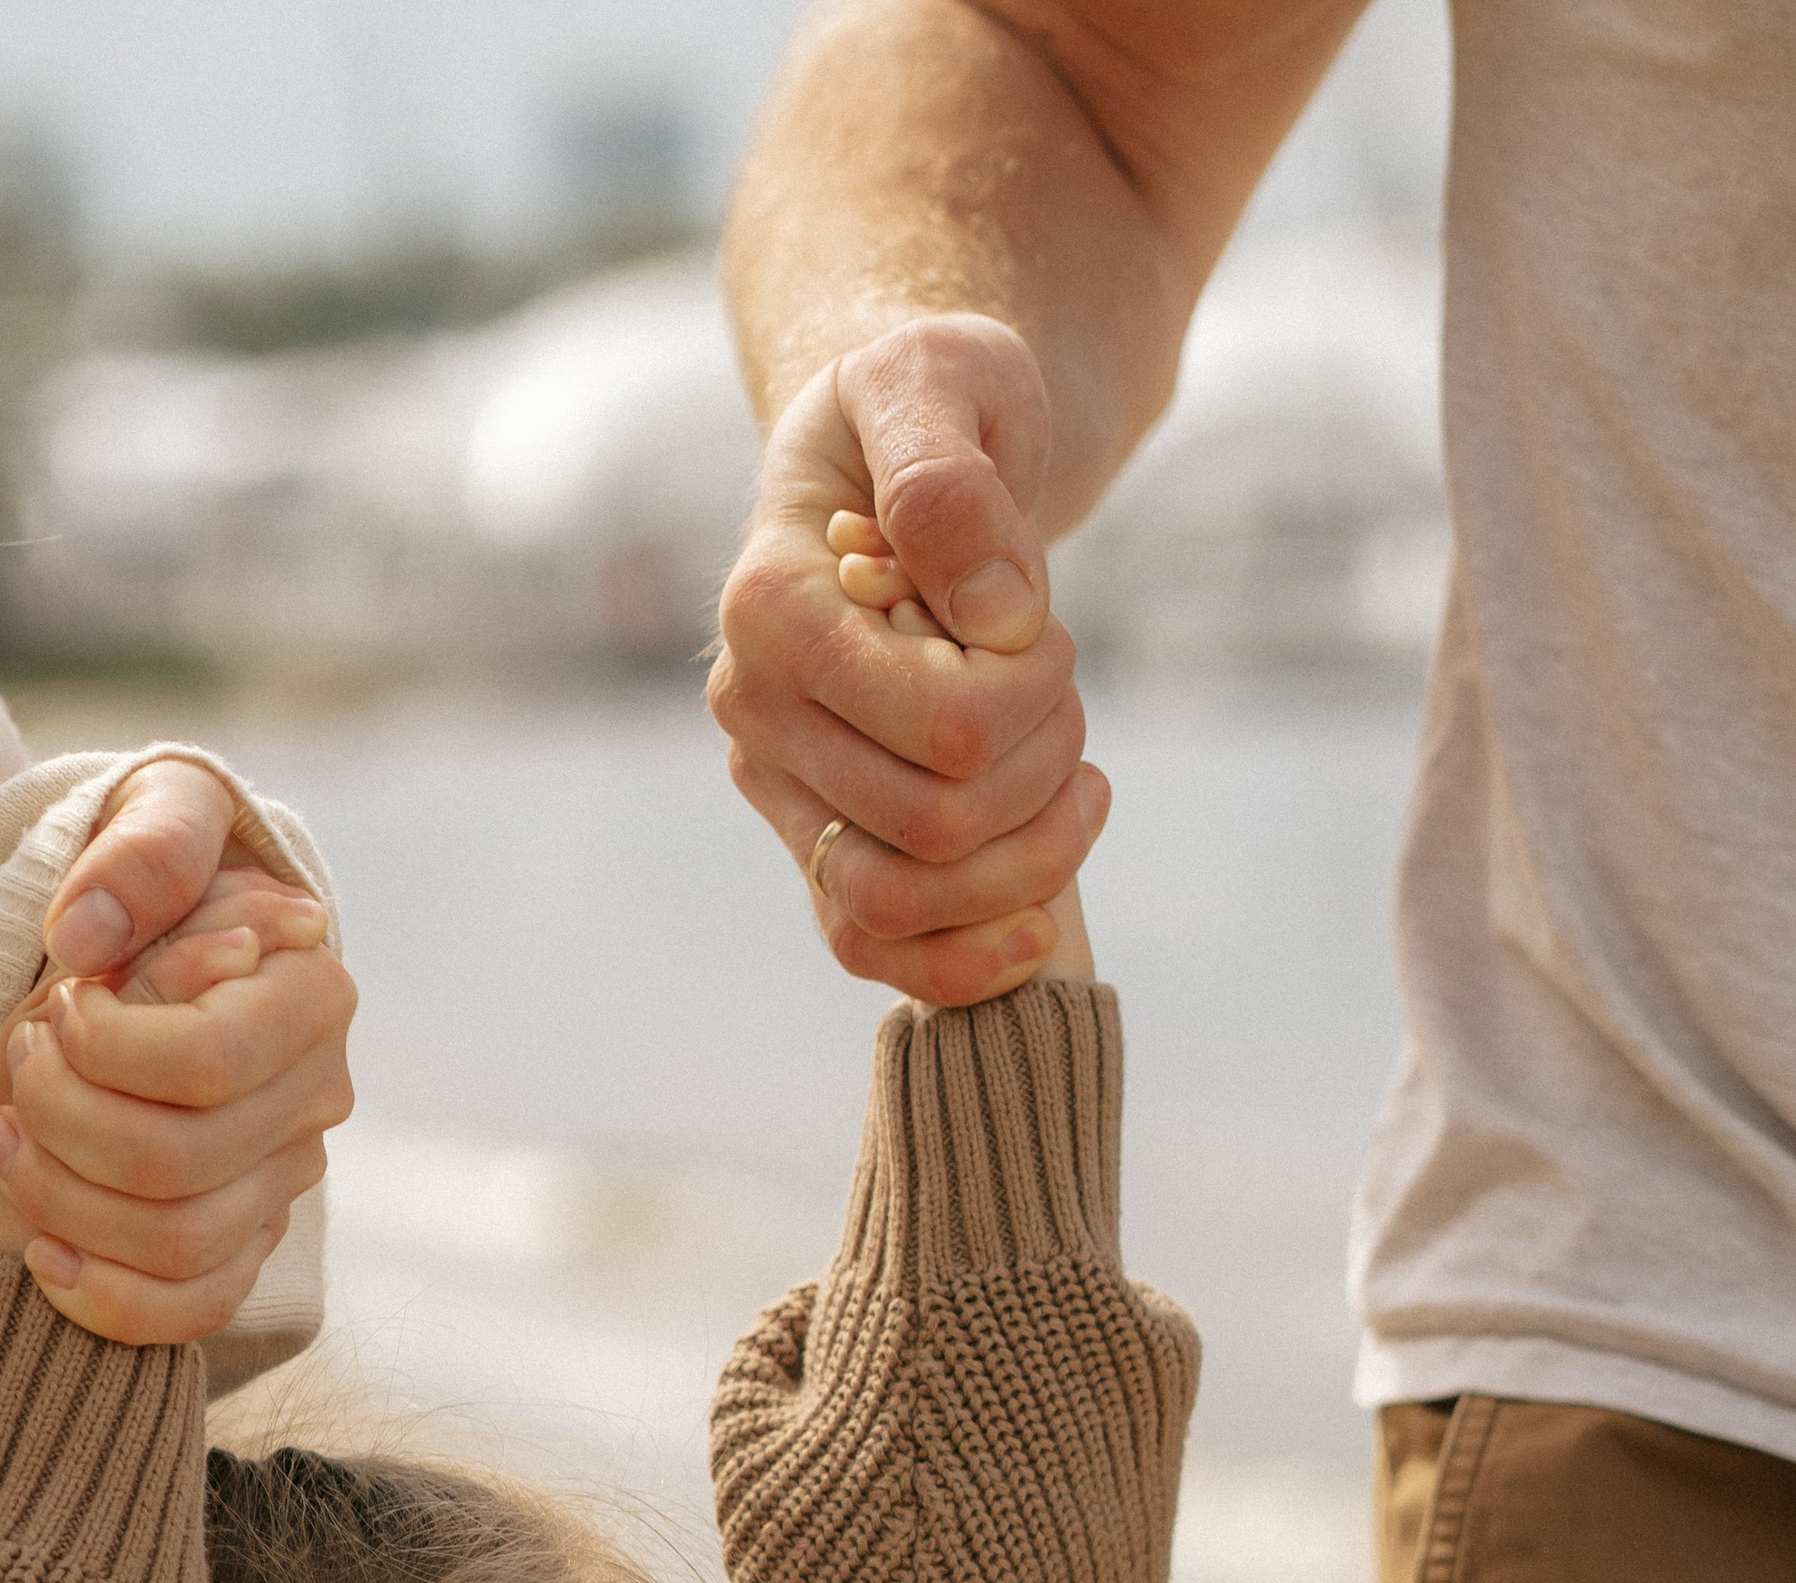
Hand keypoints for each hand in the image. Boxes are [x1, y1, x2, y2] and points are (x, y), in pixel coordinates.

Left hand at [0, 762, 354, 1344]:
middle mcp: (314, 1100)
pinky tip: (41, 1248)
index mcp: (313, 995)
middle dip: (62, 1118)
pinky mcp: (242, 1245)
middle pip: (180, 1164)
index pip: (209, 1063)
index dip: (106, 1047)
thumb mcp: (155, 815)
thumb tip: (90, 936)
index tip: (61, 997)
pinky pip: (191, 1311)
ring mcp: (281, 1184)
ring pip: (175, 1243)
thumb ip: (143, 851)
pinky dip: (104, 1296)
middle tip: (18, 1057)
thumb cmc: (153, 876)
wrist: (140, 950)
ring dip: (57, 1196)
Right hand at [710, 316, 1106, 1003]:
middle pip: (935, 826)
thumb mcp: (944, 379)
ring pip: (901, 906)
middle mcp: (753, 716)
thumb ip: (951, 477)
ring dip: (1025, 862)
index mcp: (767, 612)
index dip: (1034, 691)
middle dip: (1043, 765)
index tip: (1042, 620)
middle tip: (1067, 690)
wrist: (898, 450)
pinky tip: (1043, 923)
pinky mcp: (816, 840)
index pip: (942, 725)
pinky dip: (965, 958)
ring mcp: (781, 791)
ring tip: (1074, 778)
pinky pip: (873, 950)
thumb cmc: (929, 403)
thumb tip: (994, 617)